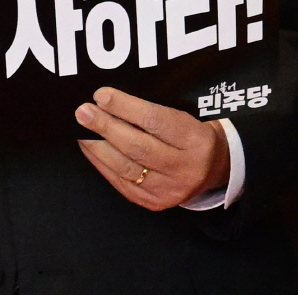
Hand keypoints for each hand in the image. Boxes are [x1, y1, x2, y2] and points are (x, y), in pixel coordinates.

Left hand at [76, 87, 227, 209]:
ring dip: (98, 146)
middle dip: (106, 127)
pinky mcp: (153, 202)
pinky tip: (91, 147)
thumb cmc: (196, 133)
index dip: (126, 108)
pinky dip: (102, 163)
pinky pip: (121, 182)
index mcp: (196, 140)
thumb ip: (157, 111)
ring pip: (126, 167)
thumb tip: (114, 101)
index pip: (156, 121)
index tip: (102, 95)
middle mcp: (183, 168)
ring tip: (81, 129)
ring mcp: (167, 190)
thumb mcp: (190, 115)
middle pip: (137, 146)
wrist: (216, 169)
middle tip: (83, 112)